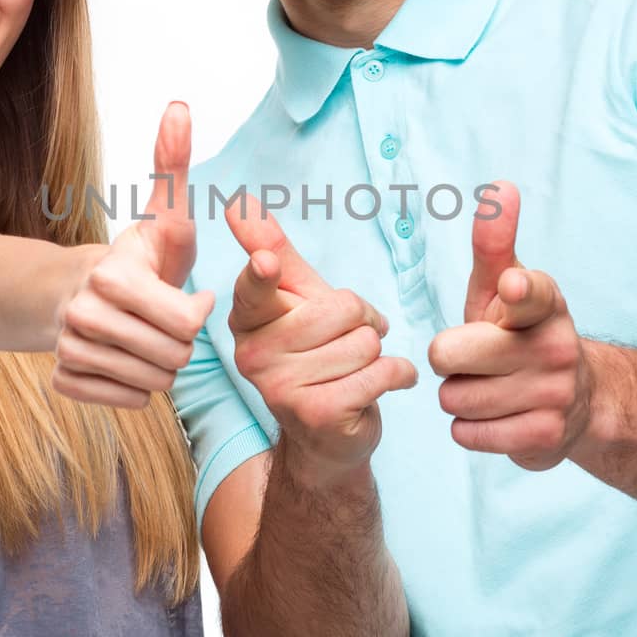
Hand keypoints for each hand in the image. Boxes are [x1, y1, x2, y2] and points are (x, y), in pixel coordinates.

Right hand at [52, 101, 213, 408]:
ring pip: (154, 385)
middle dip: (181, 343)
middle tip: (167, 320)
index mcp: (112, 277)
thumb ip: (173, 167)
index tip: (189, 295)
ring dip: (161, 366)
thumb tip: (180, 105)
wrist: (61, 290)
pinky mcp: (63, 380)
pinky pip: (129, 402)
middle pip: (174, 359)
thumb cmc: (130, 257)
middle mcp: (84, 316)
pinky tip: (124, 357)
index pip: (187, 325)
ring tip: (147, 337)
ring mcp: (69, 351)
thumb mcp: (158, 216)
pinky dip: (134, 386)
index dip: (197, 312)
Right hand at [224, 196, 416, 475]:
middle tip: (350, 340)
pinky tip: (384, 384)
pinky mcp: (317, 414)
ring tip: (358, 368)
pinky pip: (381, 373)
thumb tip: (239, 201)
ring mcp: (281, 388)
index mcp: (246, 320)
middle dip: (362, 320)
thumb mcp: (298, 297)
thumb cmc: (315, 353)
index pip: (257, 287)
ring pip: (365, 341)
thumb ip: (274, 249)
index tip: (266, 262)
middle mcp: (253, 354)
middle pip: (341, 308)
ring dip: (377, 352)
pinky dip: (397, 375)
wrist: (327, 435)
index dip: (265, 272)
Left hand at [428, 182, 591, 468]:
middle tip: (476, 357)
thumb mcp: (503, 286)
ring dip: (459, 396)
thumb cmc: (518, 332)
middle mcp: (556, 347)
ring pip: (453, 399)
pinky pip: (466, 434)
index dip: (518, 292)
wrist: (573, 399)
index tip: (513, 287)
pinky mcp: (544, 437)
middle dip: (448, 359)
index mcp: (544, 304)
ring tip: (490, 386)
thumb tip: (502, 187)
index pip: (532, 293)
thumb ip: (494, 242)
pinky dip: (470, 429)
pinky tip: (496, 416)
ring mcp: (554, 395)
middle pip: (448, 355)